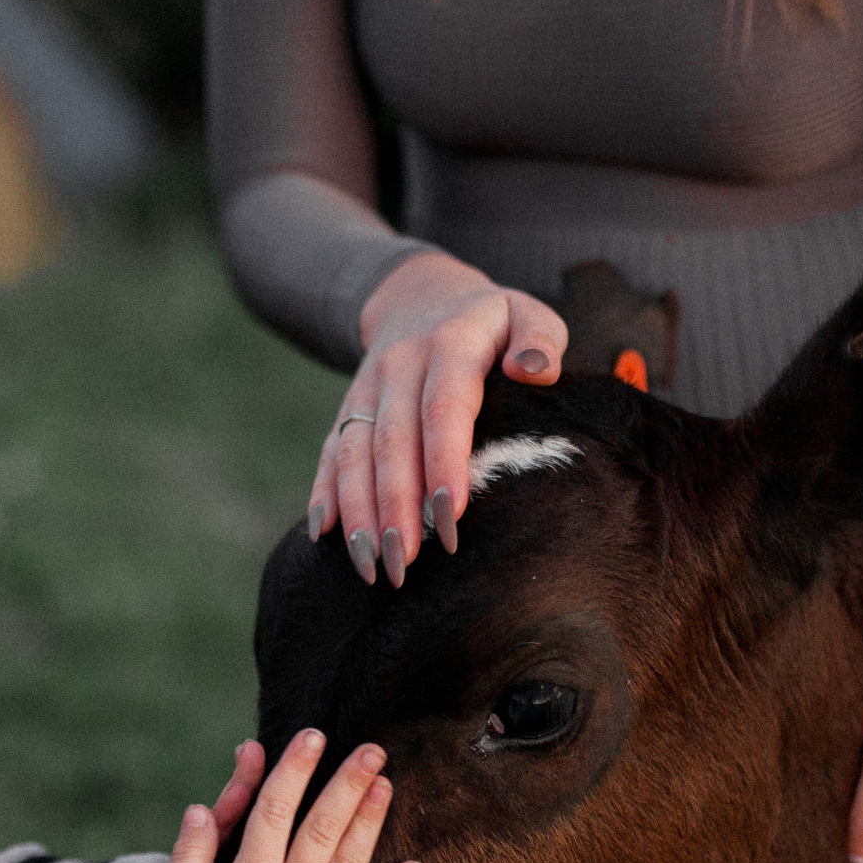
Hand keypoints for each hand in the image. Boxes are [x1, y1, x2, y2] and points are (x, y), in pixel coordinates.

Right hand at [318, 250, 565, 586]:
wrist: (421, 296)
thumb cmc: (492, 323)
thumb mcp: (526, 313)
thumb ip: (541, 338)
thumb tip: (533, 371)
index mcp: (449, 344)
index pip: (444, 408)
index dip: (444, 463)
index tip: (452, 515)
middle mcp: (400, 366)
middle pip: (392, 442)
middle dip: (395, 507)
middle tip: (405, 563)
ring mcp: (368, 390)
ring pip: (355, 453)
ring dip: (358, 512)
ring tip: (370, 566)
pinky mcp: (348, 410)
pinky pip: (331, 452)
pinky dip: (324, 493)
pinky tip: (322, 536)